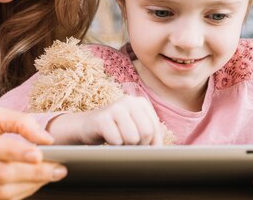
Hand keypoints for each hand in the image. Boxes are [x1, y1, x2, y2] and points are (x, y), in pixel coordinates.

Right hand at [49, 95, 163, 145]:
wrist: (88, 127)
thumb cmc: (117, 130)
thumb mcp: (137, 128)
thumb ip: (153, 134)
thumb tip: (163, 150)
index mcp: (141, 102)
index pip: (155, 129)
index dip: (150, 144)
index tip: (141, 147)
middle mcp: (129, 101)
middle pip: (146, 133)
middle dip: (138, 145)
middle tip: (127, 143)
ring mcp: (114, 107)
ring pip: (132, 138)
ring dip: (125, 146)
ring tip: (118, 139)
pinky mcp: (101, 118)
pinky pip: (116, 141)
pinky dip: (112, 145)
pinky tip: (107, 137)